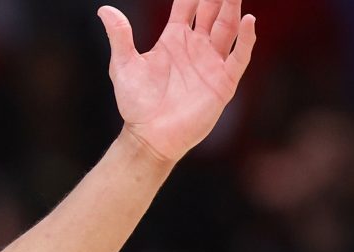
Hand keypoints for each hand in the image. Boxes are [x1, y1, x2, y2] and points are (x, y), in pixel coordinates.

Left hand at [98, 0, 257, 164]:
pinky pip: (239, 55)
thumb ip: (119, 36)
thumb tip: (104, 10)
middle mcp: (195, 46)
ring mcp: (211, 62)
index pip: (187, 6)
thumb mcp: (123, 65)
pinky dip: (246, 38)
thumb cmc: (136, 103)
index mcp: (173, 39)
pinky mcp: (223, 80)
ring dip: (233, 9)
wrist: (150, 135)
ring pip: (228, 27)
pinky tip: (249, 21)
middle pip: (211, 11)